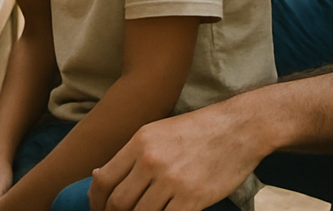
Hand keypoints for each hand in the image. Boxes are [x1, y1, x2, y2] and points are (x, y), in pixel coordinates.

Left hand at [88, 102, 256, 210]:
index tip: (98, 209)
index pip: (103, 179)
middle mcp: (150, 160)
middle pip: (118, 202)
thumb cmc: (195, 132)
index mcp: (138, 142)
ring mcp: (171, 180)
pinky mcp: (193, 198)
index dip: (96, 200)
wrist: (236, 129)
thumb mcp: (155, 132)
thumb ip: (129, 155)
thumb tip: (98, 175)